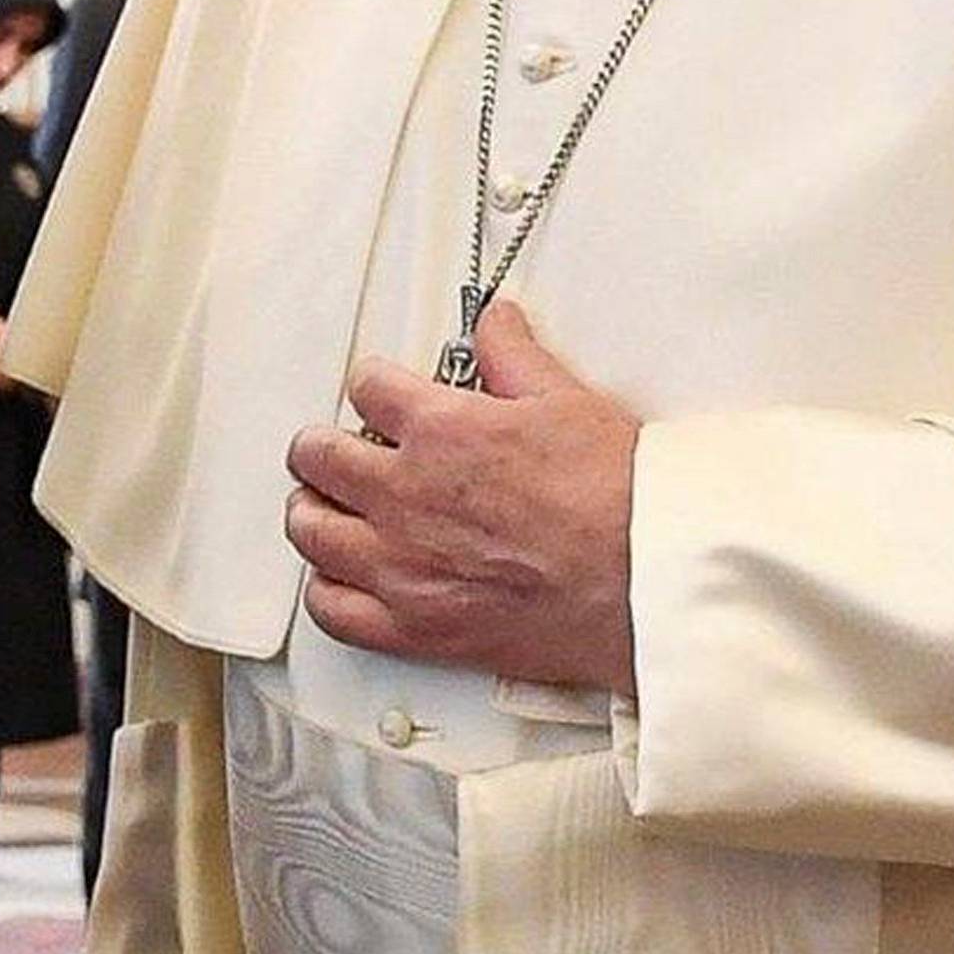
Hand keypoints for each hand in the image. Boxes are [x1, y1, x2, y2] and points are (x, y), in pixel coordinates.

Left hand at [285, 302, 640, 696]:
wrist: (641, 579)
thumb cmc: (614, 496)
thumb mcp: (565, 399)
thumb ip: (514, 356)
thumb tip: (495, 325)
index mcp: (439, 430)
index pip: (368, 387)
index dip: (373, 382)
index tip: (379, 389)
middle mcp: (405, 497)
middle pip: (319, 458)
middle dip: (322, 445)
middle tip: (331, 446)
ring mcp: (402, 567)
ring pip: (312, 533)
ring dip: (312, 511)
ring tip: (324, 505)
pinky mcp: (415, 629)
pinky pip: (333, 610)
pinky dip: (327, 589)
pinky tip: (338, 577)